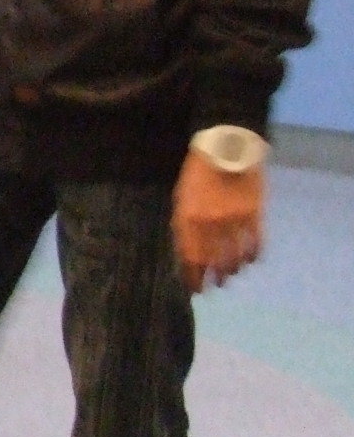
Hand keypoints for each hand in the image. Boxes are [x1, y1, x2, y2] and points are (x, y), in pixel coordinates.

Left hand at [171, 149, 263, 293]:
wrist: (226, 148)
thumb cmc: (197, 173)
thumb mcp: (181, 198)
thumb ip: (184, 225)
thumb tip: (189, 252)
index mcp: (188, 219)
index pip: (190, 258)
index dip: (193, 277)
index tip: (195, 289)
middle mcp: (210, 224)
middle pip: (213, 261)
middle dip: (214, 277)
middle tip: (216, 285)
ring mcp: (234, 220)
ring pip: (236, 256)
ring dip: (233, 269)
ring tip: (231, 274)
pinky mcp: (255, 214)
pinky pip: (256, 244)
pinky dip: (253, 256)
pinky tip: (250, 261)